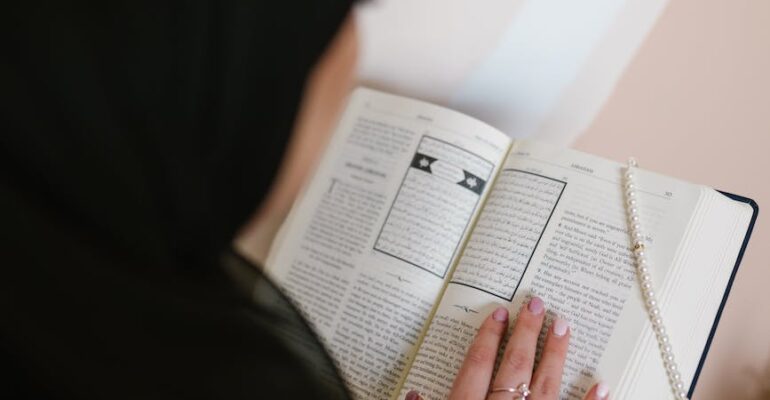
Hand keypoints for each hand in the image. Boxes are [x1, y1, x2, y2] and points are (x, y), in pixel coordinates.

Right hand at [406, 297, 608, 399]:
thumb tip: (412, 396)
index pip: (476, 368)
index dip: (487, 338)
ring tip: (565, 327)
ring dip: (556, 356)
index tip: (499, 315)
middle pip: (513, 370)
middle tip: (537, 306)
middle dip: (526, 335)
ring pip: (545, 388)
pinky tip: (600, 385)